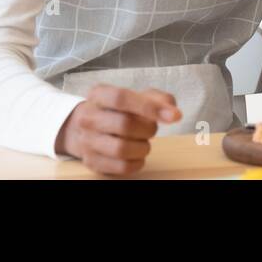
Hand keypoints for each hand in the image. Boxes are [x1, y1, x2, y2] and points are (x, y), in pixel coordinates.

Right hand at [54, 85, 180, 176]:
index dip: (149, 107)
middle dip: (148, 128)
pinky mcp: (92, 161)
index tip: (174, 116)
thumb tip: (172, 113)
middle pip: (124, 124)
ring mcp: (87, 141)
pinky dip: (137, 162)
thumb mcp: (136, 96)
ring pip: (121, 149)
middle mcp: (88, 117)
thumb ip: (157, 99)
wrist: (87, 127)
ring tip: (143, 142)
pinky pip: (121, 167)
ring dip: (142, 147)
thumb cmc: (118, 110)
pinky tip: (138, 155)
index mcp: (99, 95)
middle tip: (151, 128)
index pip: (121, 98)